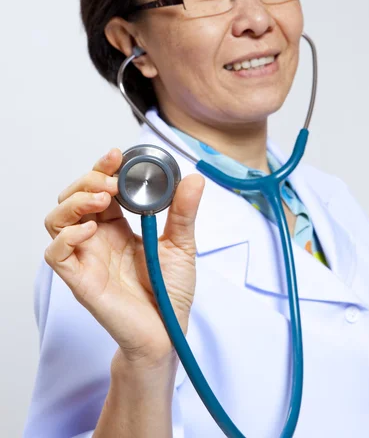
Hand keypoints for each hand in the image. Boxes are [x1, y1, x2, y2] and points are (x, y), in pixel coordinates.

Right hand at [44, 148, 204, 367]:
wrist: (168, 331)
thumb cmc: (170, 290)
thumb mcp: (182, 245)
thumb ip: (184, 212)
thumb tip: (195, 178)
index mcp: (117, 225)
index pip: (98, 187)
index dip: (102, 168)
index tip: (116, 155)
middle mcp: (97, 237)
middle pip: (72, 197)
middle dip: (87, 181)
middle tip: (112, 182)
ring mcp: (86, 257)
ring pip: (56, 220)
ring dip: (75, 202)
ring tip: (103, 200)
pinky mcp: (80, 279)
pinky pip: (56, 254)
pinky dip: (67, 237)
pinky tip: (90, 230)